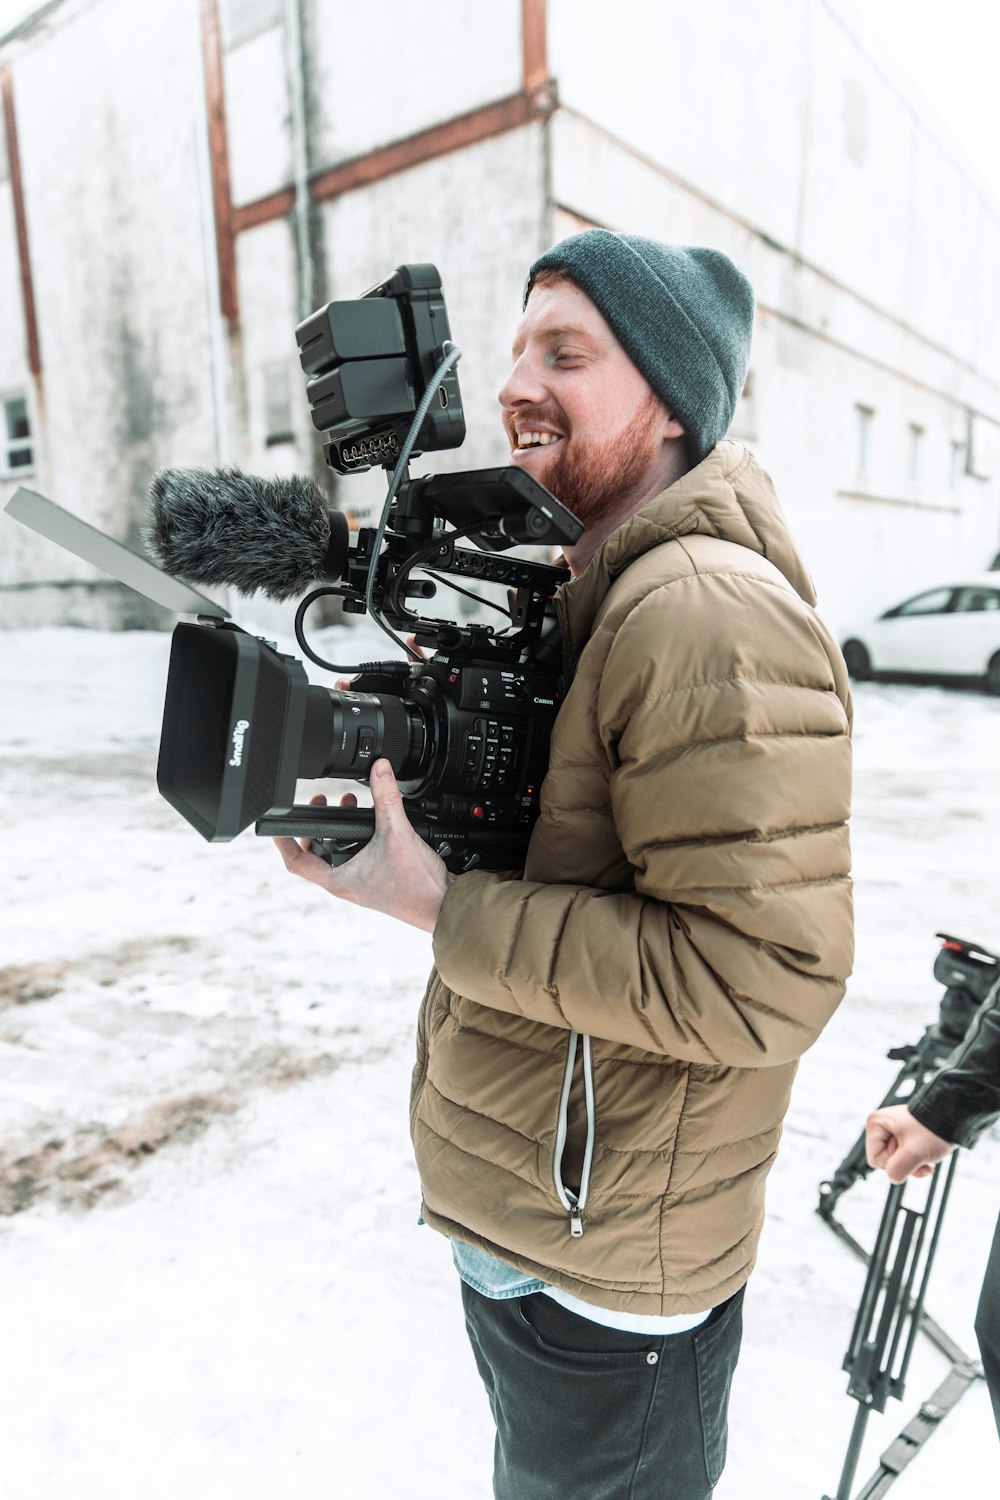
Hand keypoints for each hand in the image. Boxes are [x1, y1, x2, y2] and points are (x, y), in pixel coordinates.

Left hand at [272, 758, 454, 932]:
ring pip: (337, 854)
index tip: (276, 823)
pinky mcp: (377, 879)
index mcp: (338, 880)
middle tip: (324, 803)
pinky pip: (357, 856)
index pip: (296, 862)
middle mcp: (345, 884)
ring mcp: (361, 883)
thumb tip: (380, 769)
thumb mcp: (397, 833)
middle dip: (318, 826)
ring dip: (340, 829)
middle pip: (315, 854)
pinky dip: (359, 837)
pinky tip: (375, 822)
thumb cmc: (416, 887)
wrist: (443, 906)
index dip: (282, 841)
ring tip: (352, 805)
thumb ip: (387, 798)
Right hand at [865, 1104, 954, 1183]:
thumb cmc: (933, 1131)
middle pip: (887, 1161)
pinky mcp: (905, 1135)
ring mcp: (893, 1130)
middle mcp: (882, 1125)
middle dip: (907, 1163)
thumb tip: (893, 1177)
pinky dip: (918, 1160)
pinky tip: (929, 1156)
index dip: (894, 1162)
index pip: (876, 1160)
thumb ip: (896, 1171)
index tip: (910, 1150)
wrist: (954, 1117)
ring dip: (914, 1163)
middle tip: (921, 1152)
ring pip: (898, 1161)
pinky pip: (906, 1156)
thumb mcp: (913, 1154)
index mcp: (875, 1123)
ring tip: (927, 1154)